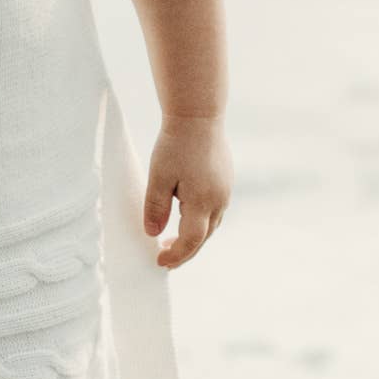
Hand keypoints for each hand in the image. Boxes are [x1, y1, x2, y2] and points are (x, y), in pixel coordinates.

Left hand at [144, 114, 231, 267]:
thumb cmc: (176, 144)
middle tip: (164, 258)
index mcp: (203, 201)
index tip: (159, 262)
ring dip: (193, 238)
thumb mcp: (158, 176)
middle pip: (203, 238)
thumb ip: (155, 207)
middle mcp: (219, 200)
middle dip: (184, 251)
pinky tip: (185, 219)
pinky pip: (214, 212)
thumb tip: (153, 234)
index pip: (191, 241)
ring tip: (171, 242)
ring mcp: (225, 192)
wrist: (199, 116)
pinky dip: (200, 223)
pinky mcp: (226, 182)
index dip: (176, 255)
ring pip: (211, 226)